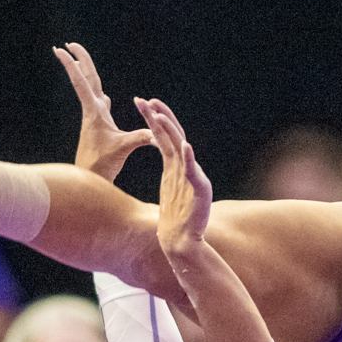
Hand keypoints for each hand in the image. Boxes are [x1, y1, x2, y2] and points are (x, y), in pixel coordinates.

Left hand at [55, 42, 153, 182]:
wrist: (90, 179)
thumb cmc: (102, 165)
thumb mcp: (122, 148)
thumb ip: (140, 137)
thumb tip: (157, 133)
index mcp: (95, 111)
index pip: (82, 82)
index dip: (72, 64)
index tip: (60, 48)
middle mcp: (92, 111)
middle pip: (86, 79)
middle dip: (79, 60)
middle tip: (68, 43)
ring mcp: (95, 119)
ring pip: (92, 90)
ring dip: (86, 74)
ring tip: (79, 61)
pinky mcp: (100, 128)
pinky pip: (101, 106)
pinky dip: (101, 97)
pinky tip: (104, 96)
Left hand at [136, 97, 210, 262]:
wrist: (184, 241)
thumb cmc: (175, 218)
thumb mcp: (170, 188)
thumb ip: (170, 172)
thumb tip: (165, 164)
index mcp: (174, 165)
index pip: (163, 136)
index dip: (154, 118)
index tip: (141, 101)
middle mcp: (184, 167)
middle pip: (172, 136)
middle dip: (159, 117)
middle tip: (145, 100)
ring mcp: (192, 178)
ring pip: (180, 149)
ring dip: (170, 132)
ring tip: (158, 116)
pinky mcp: (200, 191)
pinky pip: (193, 173)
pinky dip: (189, 159)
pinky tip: (185, 147)